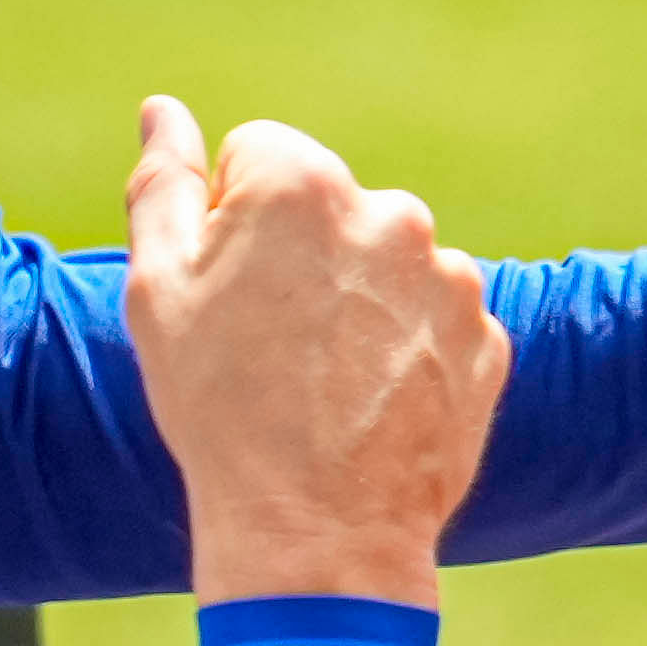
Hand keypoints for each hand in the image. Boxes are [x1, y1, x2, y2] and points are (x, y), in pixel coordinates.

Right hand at [125, 95, 511, 606]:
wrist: (319, 535)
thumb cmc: (220, 411)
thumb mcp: (158, 293)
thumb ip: (164, 184)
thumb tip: (162, 111)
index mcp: (303, 184)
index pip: (258, 156)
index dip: (231, 221)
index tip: (226, 290)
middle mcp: (391, 212)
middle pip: (330, 207)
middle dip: (301, 254)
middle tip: (271, 345)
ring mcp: (450, 276)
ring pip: (387, 263)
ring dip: (359, 300)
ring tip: (324, 382)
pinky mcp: (488, 336)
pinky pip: (434, 319)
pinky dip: (407, 347)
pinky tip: (371, 403)